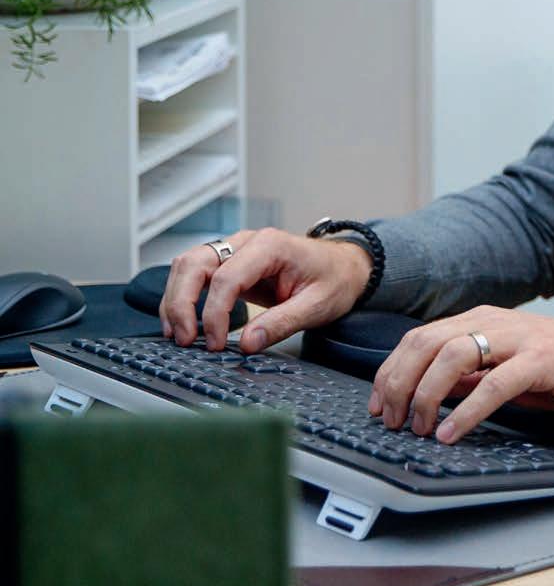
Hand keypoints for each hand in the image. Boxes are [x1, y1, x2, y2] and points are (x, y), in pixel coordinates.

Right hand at [160, 227, 372, 351]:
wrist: (345, 267)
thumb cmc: (335, 280)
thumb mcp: (318, 305)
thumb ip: (282, 323)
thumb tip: (247, 343)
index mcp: (270, 245)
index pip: (226, 277)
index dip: (214, 313)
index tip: (215, 343)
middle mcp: (247, 241)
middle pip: (195, 263)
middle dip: (181, 303)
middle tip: (184, 340)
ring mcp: (236, 249)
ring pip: (187, 265)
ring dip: (175, 299)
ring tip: (178, 336)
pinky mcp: (231, 263)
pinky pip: (195, 274)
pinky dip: (182, 296)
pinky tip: (184, 323)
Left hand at [369, 305, 553, 443]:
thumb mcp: (504, 368)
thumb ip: (469, 374)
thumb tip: (428, 393)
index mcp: (481, 320)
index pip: (419, 338)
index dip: (391, 371)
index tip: (378, 404)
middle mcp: (494, 321)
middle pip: (427, 343)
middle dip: (399, 383)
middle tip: (391, 420)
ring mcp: (517, 338)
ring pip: (453, 356)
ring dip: (426, 396)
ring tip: (418, 428)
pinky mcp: (541, 361)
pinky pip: (494, 383)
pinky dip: (466, 410)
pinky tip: (450, 432)